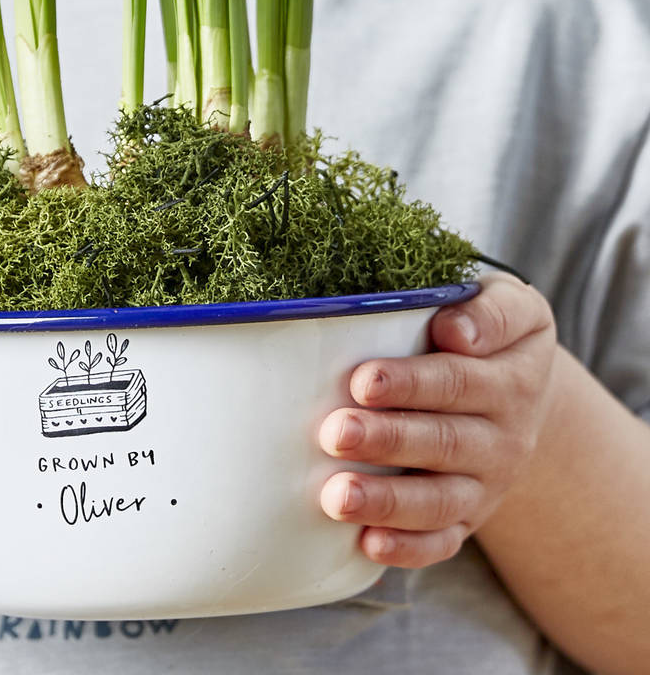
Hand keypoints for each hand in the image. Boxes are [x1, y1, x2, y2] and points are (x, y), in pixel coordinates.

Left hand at [317, 273, 555, 567]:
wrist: (519, 389)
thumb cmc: (489, 331)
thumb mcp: (509, 305)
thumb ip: (490, 311)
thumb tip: (454, 331)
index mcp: (511, 379)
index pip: (459, 381)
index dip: (411, 383)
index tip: (363, 381)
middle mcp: (504, 436)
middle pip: (443, 442)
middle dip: (386, 440)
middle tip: (335, 433)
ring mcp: (485, 483)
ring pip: (439, 499)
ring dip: (386, 500)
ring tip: (336, 495)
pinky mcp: (467, 517)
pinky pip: (441, 542)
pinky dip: (407, 549)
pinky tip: (367, 544)